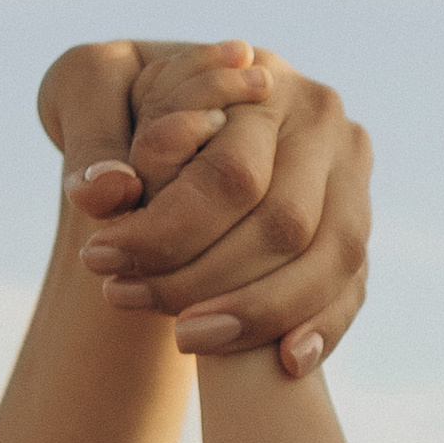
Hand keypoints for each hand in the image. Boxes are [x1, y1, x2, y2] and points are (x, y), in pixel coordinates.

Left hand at [35, 40, 373, 375]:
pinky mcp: (356, 222)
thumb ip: (92, 138)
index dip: (168, 231)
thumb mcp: (87, 87)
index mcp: (265, 80)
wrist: (166, 107)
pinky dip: (321, 329)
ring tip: (185, 340)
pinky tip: (285, 362)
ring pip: (330, 262)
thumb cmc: (121, 94)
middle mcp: (323, 122)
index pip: (232, 175)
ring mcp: (351, 174)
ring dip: (259, 314)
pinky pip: (352, 287)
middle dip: (204, 280)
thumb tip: (105, 194)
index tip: (98, 259)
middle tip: (126, 301)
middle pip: (284, 225)